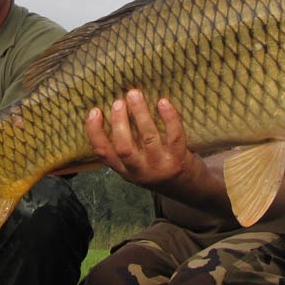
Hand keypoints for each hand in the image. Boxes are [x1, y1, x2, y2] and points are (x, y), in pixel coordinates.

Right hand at [85, 89, 199, 188]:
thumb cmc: (159, 169)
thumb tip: (115, 110)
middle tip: (119, 102)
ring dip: (141, 114)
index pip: (103, 152)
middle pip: (124, 148)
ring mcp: (161, 166)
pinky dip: (169, 118)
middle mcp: (140, 171)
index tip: (94, 111)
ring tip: (135, 94)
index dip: (95, 132)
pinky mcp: (179, 160)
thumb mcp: (137, 166)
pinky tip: (163, 102)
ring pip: (148, 139)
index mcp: (125, 170)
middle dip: (119, 123)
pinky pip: (174, 136)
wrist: (190, 189)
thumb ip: (126, 147)